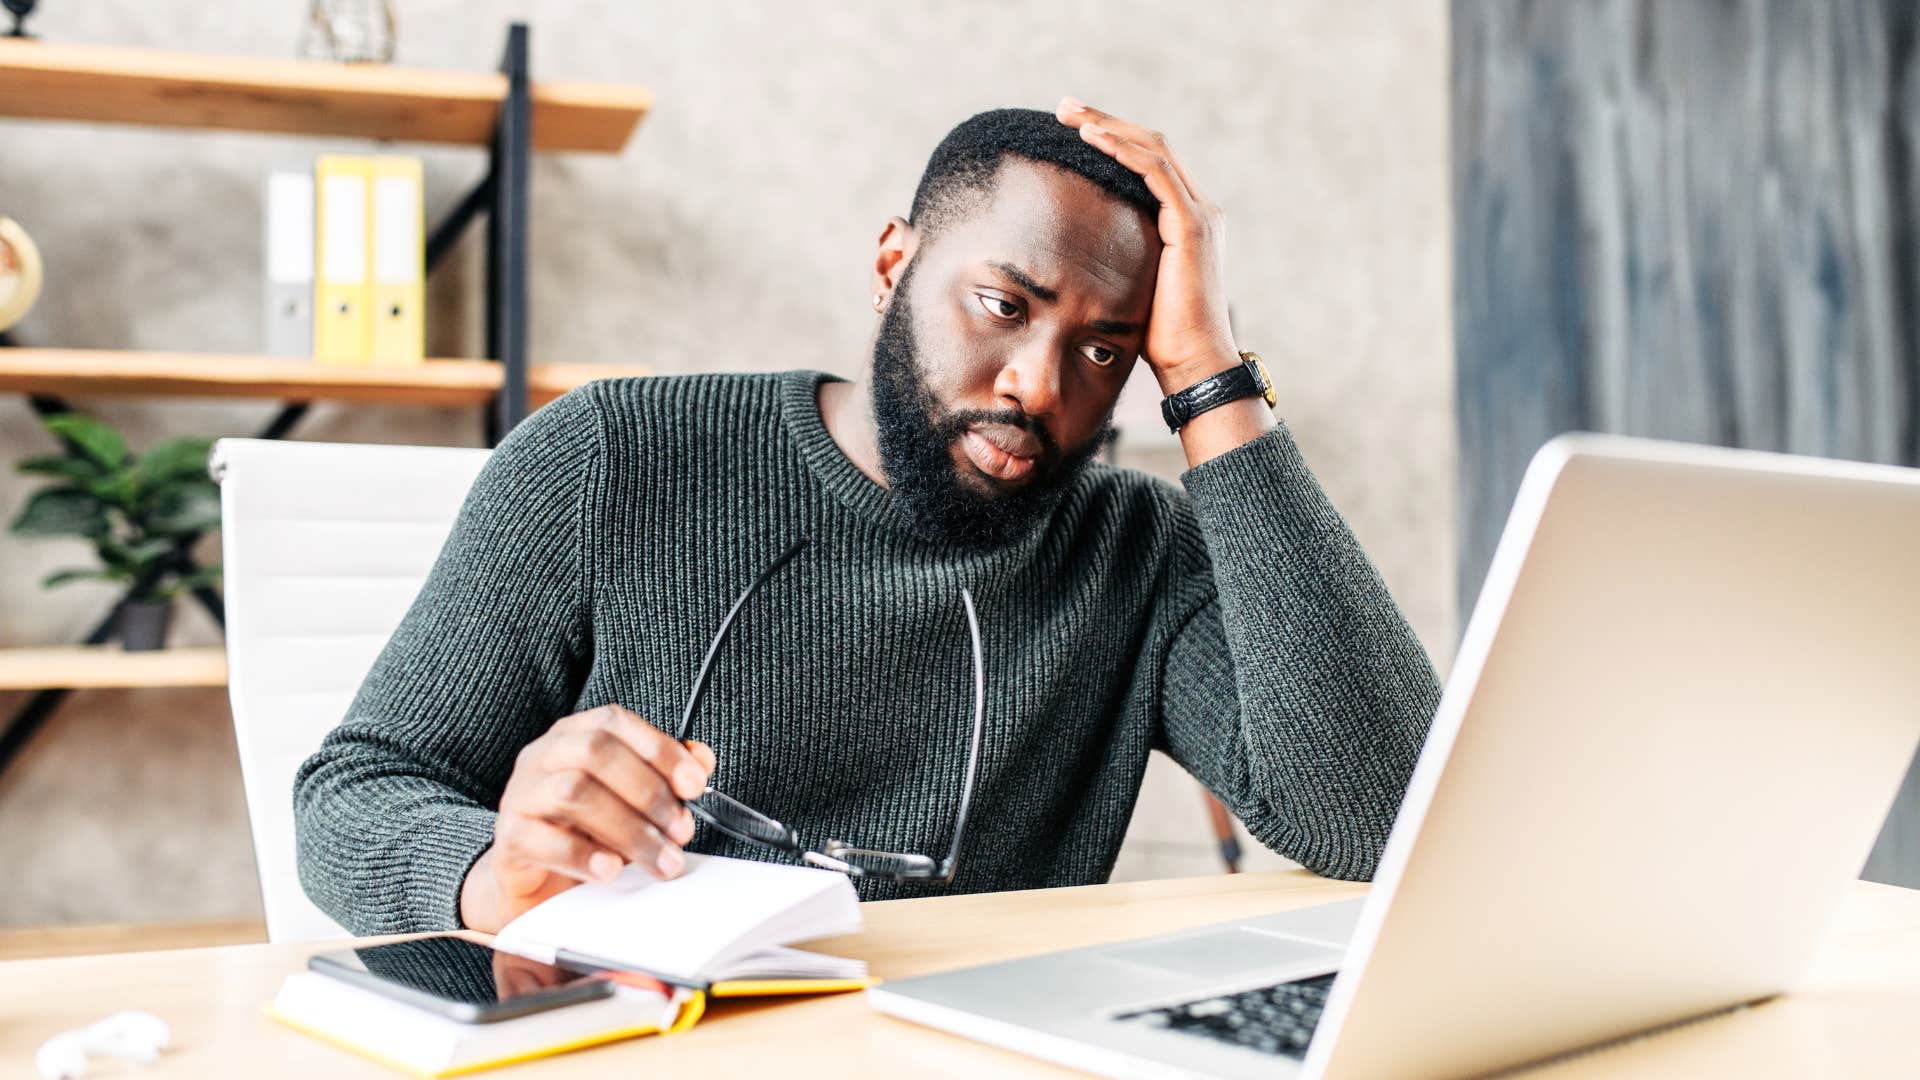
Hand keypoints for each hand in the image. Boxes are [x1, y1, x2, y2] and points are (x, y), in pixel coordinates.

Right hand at [459, 704, 715, 933]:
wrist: (534, 880)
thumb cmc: (586, 831)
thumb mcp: (630, 801)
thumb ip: (664, 776)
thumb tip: (702, 760)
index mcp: (573, 735)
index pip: (614, 723)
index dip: (660, 750)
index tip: (695, 785)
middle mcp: (543, 755)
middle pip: (595, 752)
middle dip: (648, 791)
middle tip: (682, 831)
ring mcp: (521, 794)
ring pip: (573, 793)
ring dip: (628, 829)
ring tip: (661, 861)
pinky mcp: (509, 837)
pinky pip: (542, 839)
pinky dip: (583, 856)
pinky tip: (612, 871)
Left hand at [1054, 97, 1239, 393]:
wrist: (1193, 364)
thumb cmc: (1161, 338)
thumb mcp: (1133, 284)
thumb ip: (1121, 258)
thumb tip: (1082, 255)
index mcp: (1187, 219)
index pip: (1149, 162)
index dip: (1112, 139)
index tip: (1073, 129)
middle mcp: (1199, 208)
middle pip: (1151, 144)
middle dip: (1106, 121)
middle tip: (1065, 108)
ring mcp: (1199, 214)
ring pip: (1152, 148)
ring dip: (1108, 126)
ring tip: (1069, 115)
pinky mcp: (1192, 226)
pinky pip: (1155, 172)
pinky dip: (1122, 150)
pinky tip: (1091, 139)